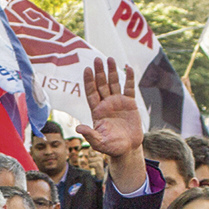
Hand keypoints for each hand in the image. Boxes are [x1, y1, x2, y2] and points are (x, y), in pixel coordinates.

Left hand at [77, 58, 144, 191]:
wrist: (127, 149)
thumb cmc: (111, 147)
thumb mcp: (99, 142)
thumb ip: (90, 134)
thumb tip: (78, 127)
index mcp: (97, 111)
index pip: (91, 93)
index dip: (88, 81)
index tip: (87, 69)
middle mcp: (106, 104)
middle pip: (101, 85)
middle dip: (99, 72)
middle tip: (97, 59)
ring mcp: (118, 102)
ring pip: (113, 83)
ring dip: (112, 71)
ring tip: (110, 59)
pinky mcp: (130, 103)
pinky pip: (129, 88)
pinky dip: (129, 78)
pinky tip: (127, 68)